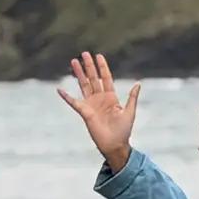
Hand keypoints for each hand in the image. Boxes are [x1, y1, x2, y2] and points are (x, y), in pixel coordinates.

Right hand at [58, 52, 137, 169]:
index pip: (105, 78)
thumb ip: (132, 97)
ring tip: (74, 61)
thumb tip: (138, 83)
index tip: (99, 56)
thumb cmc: (124, 130)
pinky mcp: (84, 112)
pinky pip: (73, 102)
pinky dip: (66, 97)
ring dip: (79, 74)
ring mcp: (91, 104)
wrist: (115, 144)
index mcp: (111, 97)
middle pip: (93, 78)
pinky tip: (60, 89)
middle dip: (89, 66)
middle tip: (84, 53)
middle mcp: (100, 98)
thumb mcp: (130, 111)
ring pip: (83, 85)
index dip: (102, 67)